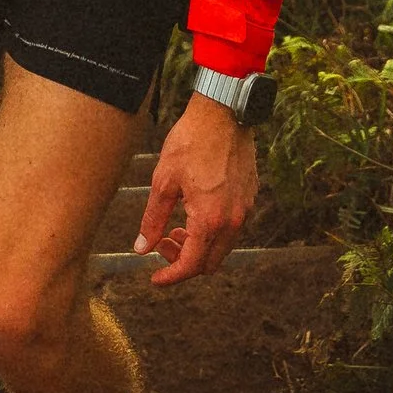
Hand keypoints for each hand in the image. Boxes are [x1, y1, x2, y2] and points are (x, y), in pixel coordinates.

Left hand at [133, 94, 257, 286]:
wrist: (224, 112)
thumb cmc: (191, 142)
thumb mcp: (164, 181)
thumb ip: (153, 219)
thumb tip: (142, 248)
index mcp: (209, 220)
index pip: (190, 265)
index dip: (171, 277)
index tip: (155, 280)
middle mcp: (232, 220)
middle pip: (209, 262)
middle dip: (184, 261)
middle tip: (161, 245)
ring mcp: (244, 209)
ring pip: (222, 246)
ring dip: (199, 246)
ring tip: (175, 228)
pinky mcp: (250, 196)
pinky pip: (231, 227)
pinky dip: (212, 231)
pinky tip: (194, 212)